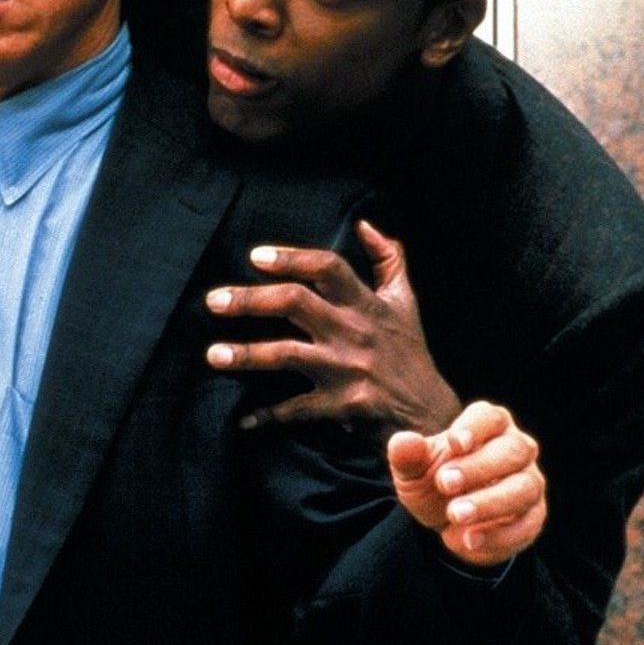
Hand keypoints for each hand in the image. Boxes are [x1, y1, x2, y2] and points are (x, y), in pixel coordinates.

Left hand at [204, 220, 460, 435]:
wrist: (430, 414)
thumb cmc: (410, 353)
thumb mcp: (405, 302)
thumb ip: (389, 259)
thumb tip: (366, 224)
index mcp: (366, 304)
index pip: (327, 267)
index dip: (292, 258)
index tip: (255, 257)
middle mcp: (353, 331)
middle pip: (295, 304)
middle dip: (251, 300)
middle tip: (213, 301)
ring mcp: (347, 369)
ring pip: (287, 354)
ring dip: (247, 354)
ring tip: (212, 354)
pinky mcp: (343, 405)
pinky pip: (298, 409)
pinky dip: (269, 416)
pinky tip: (243, 420)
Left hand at [387, 401, 546, 566]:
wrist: (448, 522)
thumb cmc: (434, 482)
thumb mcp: (413, 471)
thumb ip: (407, 456)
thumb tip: (404, 442)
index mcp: (488, 426)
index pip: (490, 417)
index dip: (474, 428)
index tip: (454, 444)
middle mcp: (517, 448)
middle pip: (513, 450)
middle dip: (479, 468)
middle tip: (445, 484)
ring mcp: (530, 482)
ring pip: (524, 487)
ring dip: (490, 503)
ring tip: (455, 515)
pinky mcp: (533, 516)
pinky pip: (527, 524)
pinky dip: (498, 535)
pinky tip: (470, 540)